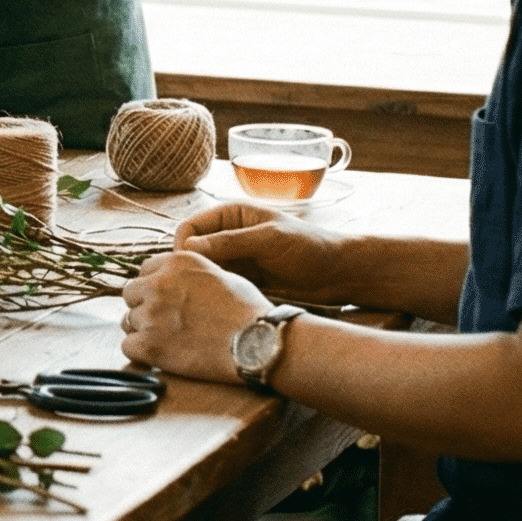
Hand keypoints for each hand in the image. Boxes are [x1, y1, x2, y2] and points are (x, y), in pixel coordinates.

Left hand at [119, 251, 272, 382]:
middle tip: (163, 322)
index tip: (164, 300)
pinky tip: (161, 356)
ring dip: (142, 330)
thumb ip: (191, 274)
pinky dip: (141, 353)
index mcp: (177, 262)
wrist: (258, 343)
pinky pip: (128, 347)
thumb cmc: (248, 311)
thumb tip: (178, 281)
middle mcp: (159, 283)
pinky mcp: (150, 345)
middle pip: (130, 294)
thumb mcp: (221, 275)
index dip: (153, 286)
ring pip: (127, 321)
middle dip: (143, 306)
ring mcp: (152, 314)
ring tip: (167, 340)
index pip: (145, 270)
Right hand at [173, 202, 355, 306]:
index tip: (185, 270)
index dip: (182, 247)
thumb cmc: (310, 247)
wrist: (339, 274)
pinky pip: (218, 286)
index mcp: (231, 215)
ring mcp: (235, 259)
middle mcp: (228, 235)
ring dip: (201, 283)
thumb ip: (230, 242)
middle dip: (188, 268)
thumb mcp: (269, 240)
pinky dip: (214, 294)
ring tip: (205, 300)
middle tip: (193, 290)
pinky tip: (219, 305)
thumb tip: (188, 248)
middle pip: (192, 251)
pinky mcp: (242, 281)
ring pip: (202, 271)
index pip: (190, 227)